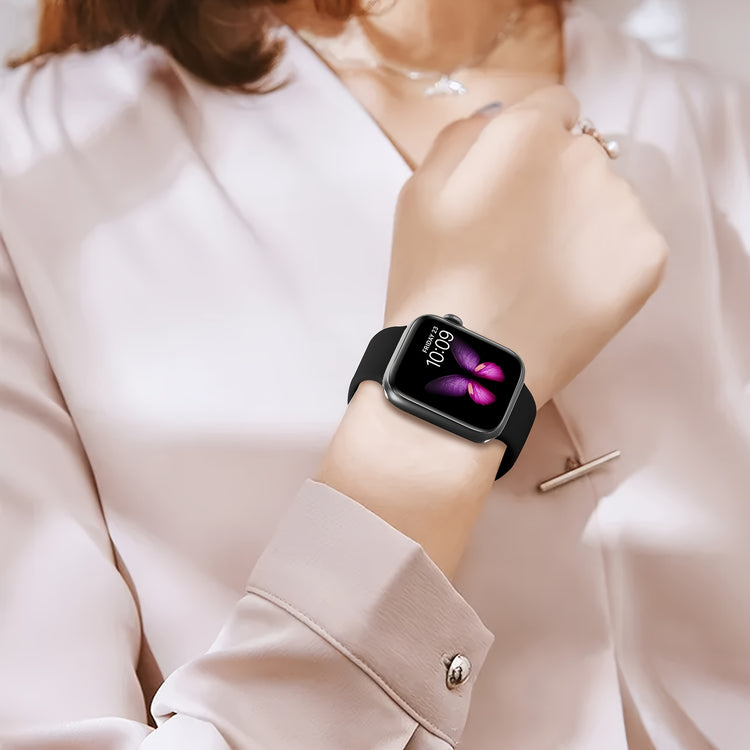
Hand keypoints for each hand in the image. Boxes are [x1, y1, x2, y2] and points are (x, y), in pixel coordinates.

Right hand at [384, 86, 668, 406]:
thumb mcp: (419, 192)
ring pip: (608, 199)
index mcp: (526, 133)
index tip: (512, 186)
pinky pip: (630, 243)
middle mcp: (585, 157)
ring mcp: (623, 208)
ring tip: (541, 274)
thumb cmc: (432, 277)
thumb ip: (462, 135)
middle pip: (581, 155)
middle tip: (519, 240)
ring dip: (582, 222)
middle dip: (555, 183)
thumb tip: (500, 114)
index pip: (552, 107)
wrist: (468, 361)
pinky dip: (606, 262)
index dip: (529, 146)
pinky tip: (567, 293)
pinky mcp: (647, 258)